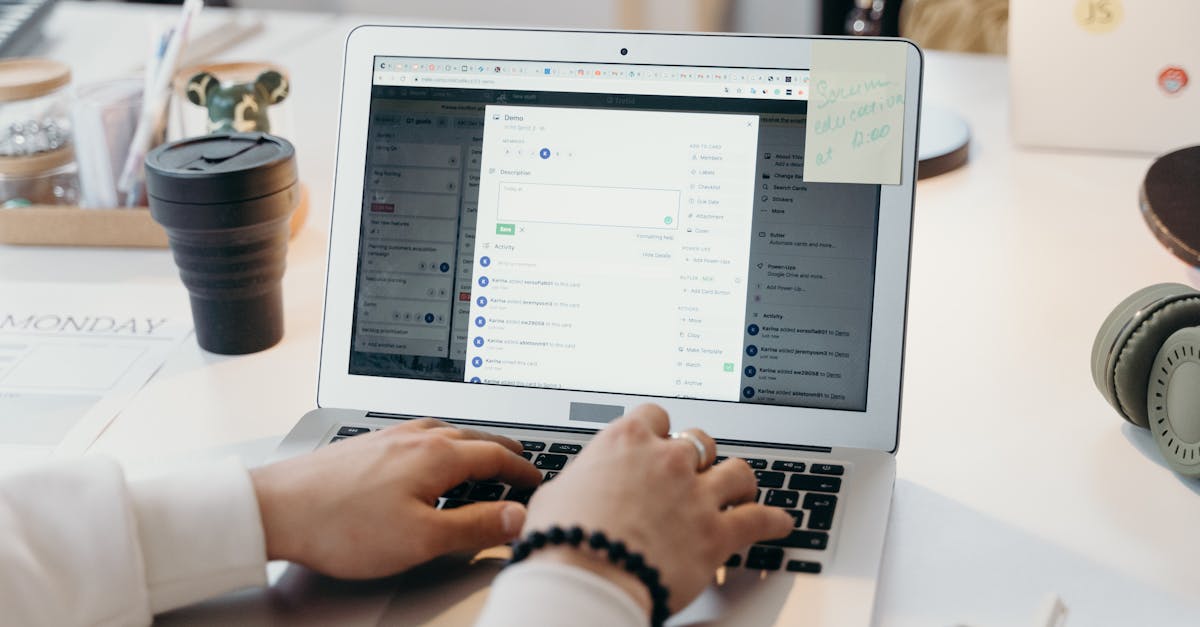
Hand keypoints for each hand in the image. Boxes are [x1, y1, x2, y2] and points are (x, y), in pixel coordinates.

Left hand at [250, 418, 541, 578]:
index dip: (523, 471)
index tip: (538, 481)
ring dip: (473, 443)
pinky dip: (442, 442)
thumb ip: (475, 527)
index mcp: (438, 455)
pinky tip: (428, 452)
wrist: (274, 507)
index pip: (497, 457)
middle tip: (522, 461)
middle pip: (475, 437)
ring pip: (446, 432)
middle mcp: (416, 437)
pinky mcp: (366, 443)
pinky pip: (419, 434)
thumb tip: (519, 517)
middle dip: (503, 450)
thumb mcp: (422, 539)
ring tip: (482, 454)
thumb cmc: (342, 525)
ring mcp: (389, 437)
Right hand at [521, 404, 793, 613]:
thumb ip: (580, 480)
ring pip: (737, 472)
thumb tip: (576, 486)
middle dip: (699, 456)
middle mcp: (667, 460)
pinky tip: (780, 522)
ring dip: (738, 482)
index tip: (658, 442)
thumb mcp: (556, 494)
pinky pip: (759, 519)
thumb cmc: (563, 538)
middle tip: (695, 471)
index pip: (655, 416)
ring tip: (739, 490)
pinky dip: (773, 521)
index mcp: (626, 441)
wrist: (586, 578)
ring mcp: (696, 494)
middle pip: (700, 440)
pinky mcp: (717, 533)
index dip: (658, 431)